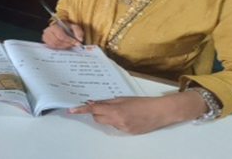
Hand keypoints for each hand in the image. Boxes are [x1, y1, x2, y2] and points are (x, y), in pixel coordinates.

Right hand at [41, 22, 83, 48]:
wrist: (60, 27)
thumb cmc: (67, 27)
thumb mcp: (74, 27)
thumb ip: (78, 32)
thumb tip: (80, 40)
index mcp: (54, 26)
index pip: (61, 36)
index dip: (69, 40)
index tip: (76, 43)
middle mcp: (48, 31)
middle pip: (57, 41)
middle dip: (66, 44)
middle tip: (72, 45)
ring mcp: (45, 36)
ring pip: (54, 45)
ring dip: (63, 47)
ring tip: (68, 45)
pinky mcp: (45, 41)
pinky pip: (52, 47)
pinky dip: (59, 48)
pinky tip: (63, 45)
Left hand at [67, 92, 206, 133]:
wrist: (159, 111)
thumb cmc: (142, 102)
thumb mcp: (122, 98)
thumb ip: (106, 102)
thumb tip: (92, 102)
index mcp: (116, 110)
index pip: (93, 110)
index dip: (81, 110)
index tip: (71, 110)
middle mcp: (118, 121)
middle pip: (97, 118)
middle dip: (97, 113)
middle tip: (103, 106)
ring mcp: (123, 129)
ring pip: (107, 123)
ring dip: (108, 117)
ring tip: (122, 111)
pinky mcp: (129, 133)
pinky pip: (116, 127)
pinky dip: (117, 122)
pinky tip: (128, 117)